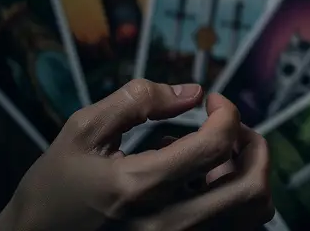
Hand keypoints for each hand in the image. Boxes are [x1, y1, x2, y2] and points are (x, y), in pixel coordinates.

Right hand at [0, 79, 272, 230]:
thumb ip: (138, 101)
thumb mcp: (83, 130)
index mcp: (140, 187)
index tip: (214, 101)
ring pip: (249, 215)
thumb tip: (193, 92)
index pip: (216, 146)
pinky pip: (231, 228)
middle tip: (234, 128)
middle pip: (250, 190)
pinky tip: (204, 182)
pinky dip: (231, 200)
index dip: (227, 113)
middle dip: (255, 148)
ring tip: (221, 155)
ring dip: (246, 176)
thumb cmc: (54, 186)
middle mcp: (167, 225)